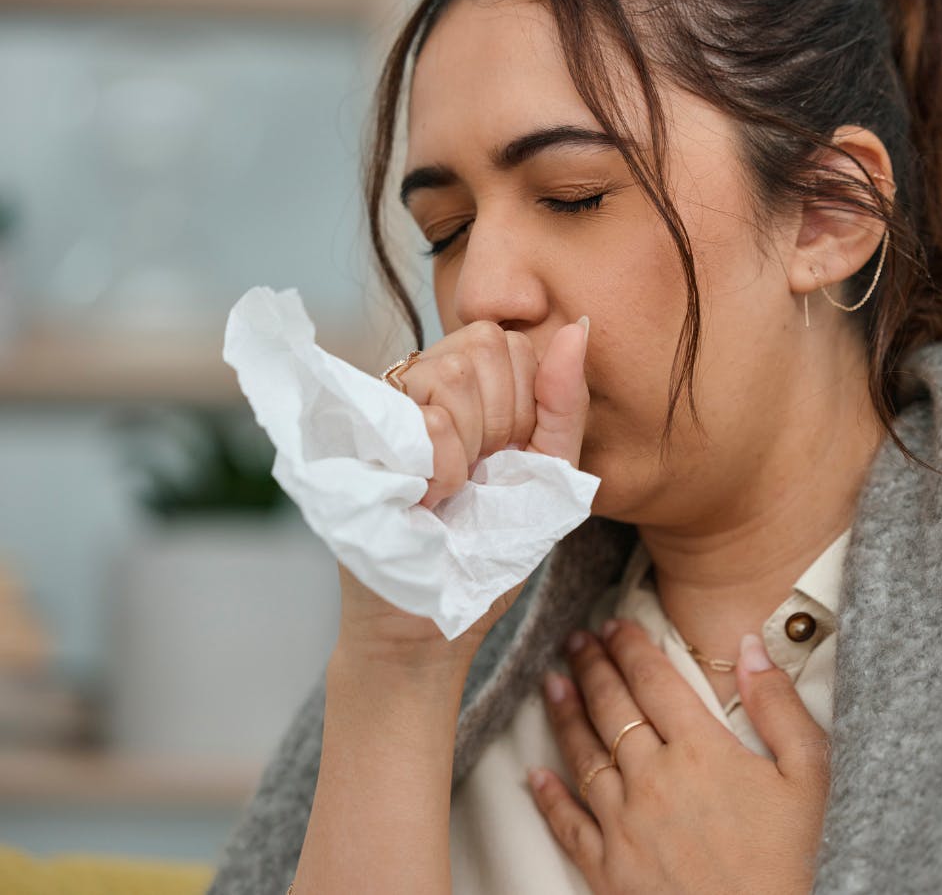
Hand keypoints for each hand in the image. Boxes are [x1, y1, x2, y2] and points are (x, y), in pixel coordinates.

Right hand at [336, 317, 590, 667]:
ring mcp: (380, 405)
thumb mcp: (547, 474)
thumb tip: (577, 328)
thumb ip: (564, 404)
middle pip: (483, 344)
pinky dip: (443, 469)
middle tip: (478, 473)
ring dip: (470, 446)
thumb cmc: (486, 552)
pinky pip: (425, 419)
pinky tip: (429, 500)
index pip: (509, 339)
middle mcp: (415, 382)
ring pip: (452, 374)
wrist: (428, 622)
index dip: (524, 402)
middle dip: (502, 419)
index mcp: (464, 387)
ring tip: (451, 488)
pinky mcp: (355, 437)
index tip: (508, 456)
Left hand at [527, 618, 829, 893]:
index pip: (654, 680)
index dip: (631, 647)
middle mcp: (653, 779)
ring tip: (552, 684)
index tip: (615, 624)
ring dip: (564, 714)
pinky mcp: (609, 871)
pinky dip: (547, 797)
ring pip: (583, 755)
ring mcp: (625, 825)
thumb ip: (779, 707)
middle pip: (611, 707)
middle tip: (576, 640)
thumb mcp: (811, 777)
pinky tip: (535, 775)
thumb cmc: (797, 861)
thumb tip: (749, 646)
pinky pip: (568, 824)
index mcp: (702, 750)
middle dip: (591, 667)